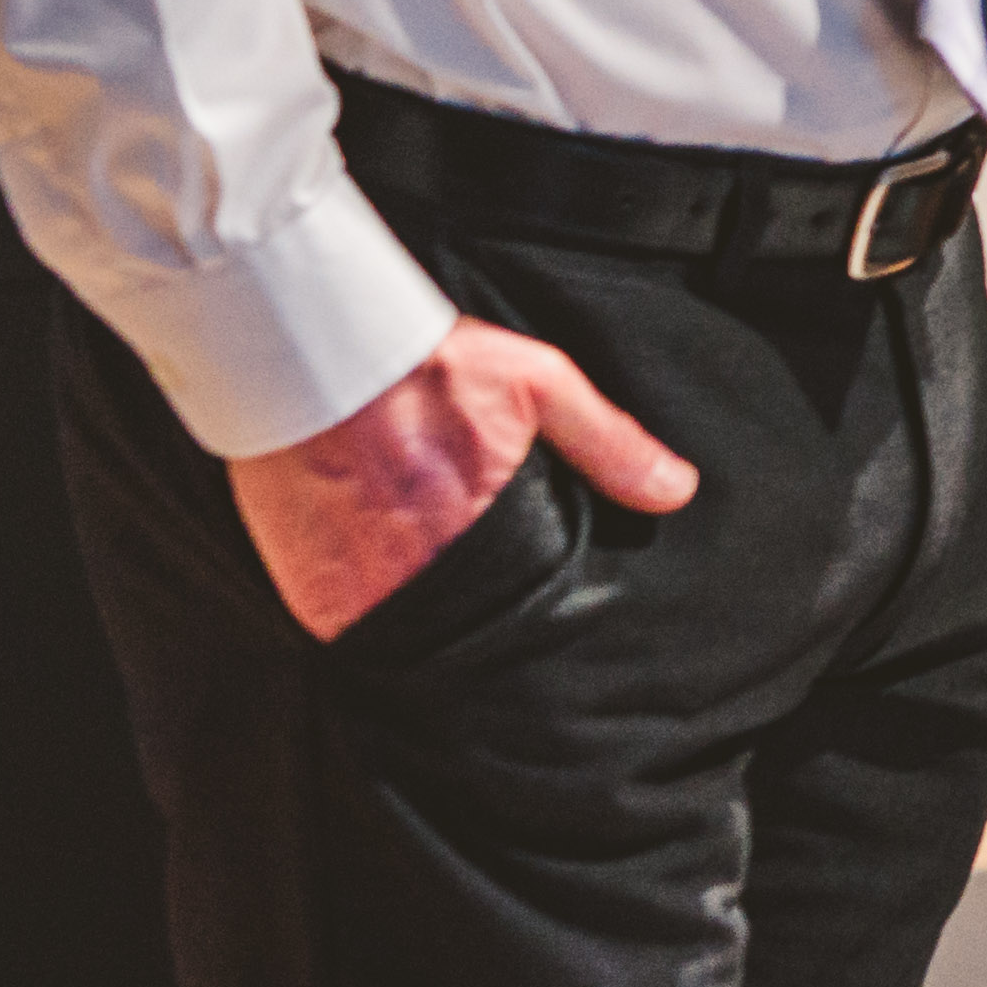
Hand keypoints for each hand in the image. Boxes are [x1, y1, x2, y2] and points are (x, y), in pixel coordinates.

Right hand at [226, 316, 699, 643]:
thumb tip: (676, 491)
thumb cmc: (428, 363)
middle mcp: (421, 571)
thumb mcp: (538, 383)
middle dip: (489, 619)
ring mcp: (361, 590)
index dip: (541, 605)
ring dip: (433, 625)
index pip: (532, 600)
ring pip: (415, 636)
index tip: (549, 600)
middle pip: (474, 625)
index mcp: (482, 528)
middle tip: (495, 597)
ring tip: (444, 596)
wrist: (309, 350)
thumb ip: (609, 444)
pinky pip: (355, 632)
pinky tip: (389, 590)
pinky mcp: (314, 595)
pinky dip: (374, 620)